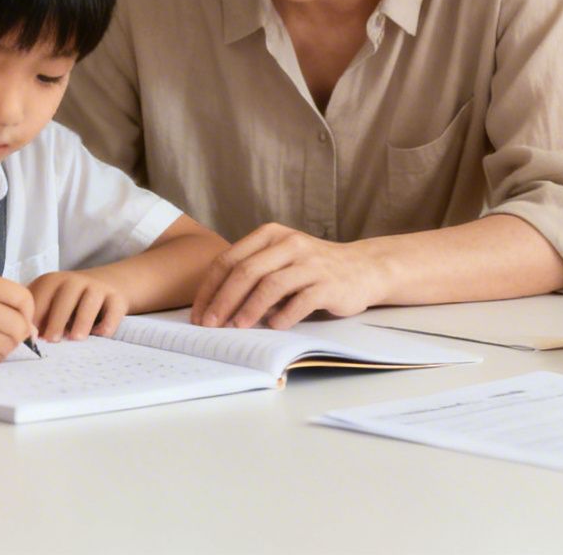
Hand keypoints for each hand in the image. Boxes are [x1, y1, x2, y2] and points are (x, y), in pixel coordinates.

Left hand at [28, 271, 129, 340]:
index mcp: (52, 281)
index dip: (34, 317)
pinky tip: (99, 335)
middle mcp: (75, 281)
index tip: (30, 336)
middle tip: (51, 340)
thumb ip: (37, 316)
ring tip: (75, 338)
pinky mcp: (116, 298)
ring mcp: (97, 288)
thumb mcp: (49, 301)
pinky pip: (113, 311)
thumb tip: (27, 336)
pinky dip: (107, 324)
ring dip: (82, 320)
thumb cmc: (68, 301)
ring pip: (90, 302)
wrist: (106, 283)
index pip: (40, 296)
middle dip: (56, 320)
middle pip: (65, 298)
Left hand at [190, 223, 385, 329]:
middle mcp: (290, 244)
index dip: (210, 288)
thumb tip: (215, 307)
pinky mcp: (329, 284)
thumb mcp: (281, 259)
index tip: (199, 313)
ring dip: (249, 309)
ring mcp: (311, 263)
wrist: (363, 268)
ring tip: (237, 327)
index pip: (229, 259)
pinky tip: (274, 327)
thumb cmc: (313, 268)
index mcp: (271, 235)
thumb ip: (253, 273)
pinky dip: (284, 316)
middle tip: (210, 325)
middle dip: (223, 300)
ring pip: (271, 285)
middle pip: (246, 271)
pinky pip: (300, 301)